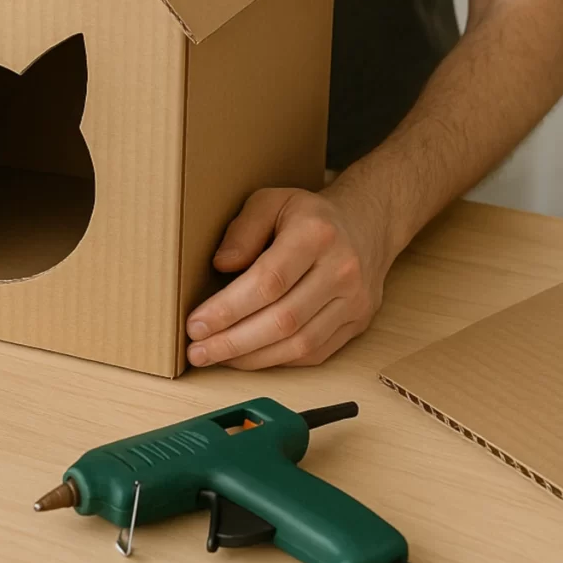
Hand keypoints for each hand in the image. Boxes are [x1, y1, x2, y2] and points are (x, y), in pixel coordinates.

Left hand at [185, 186, 390, 369]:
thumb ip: (243, 230)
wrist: (367, 224)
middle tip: (198, 350)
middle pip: (282, 319)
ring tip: (215, 357)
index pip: (269, 281)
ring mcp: (355, 301)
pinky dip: (277, 360)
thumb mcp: (270, 201)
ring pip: (300, 344)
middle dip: (233, 341)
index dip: (229, 308)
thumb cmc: (308, 215)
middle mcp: (342, 270)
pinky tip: (248, 357)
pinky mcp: (358, 323)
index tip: (196, 323)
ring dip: (252, 358)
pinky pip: (314, 353)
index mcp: (316, 234)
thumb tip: (221, 264)